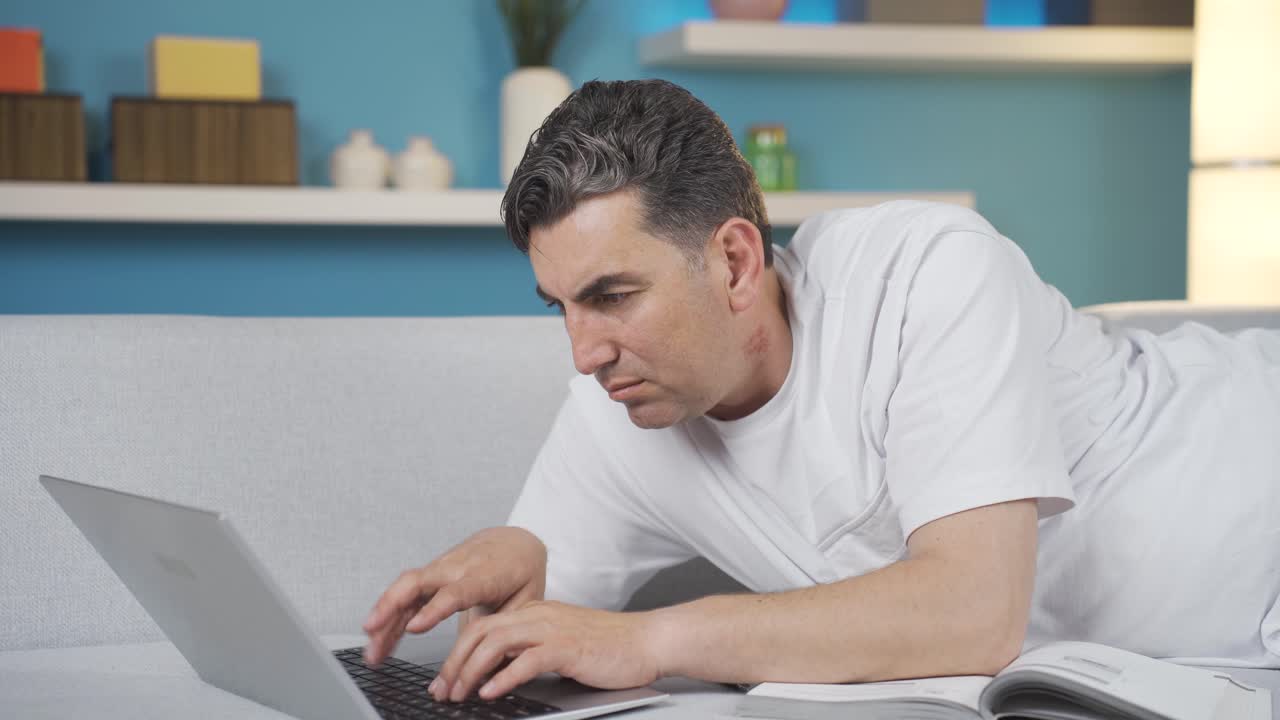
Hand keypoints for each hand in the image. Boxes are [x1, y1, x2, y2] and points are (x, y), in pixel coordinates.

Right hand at [363, 526, 545, 665]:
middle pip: (418, 582)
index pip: (455, 592)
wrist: (517, 540)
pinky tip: (380, 638)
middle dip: (391, 605)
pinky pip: (406, 592)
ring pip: (405, 587)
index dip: (434, 609)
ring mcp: (441, 568)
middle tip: (372, 631)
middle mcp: (457, 567)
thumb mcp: (526, 601)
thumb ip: (504, 631)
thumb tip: (488, 668)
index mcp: (485, 575)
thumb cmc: (522, 571)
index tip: (414, 627)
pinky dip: (390, 615)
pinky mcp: (432, 573)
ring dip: (384, 617)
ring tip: (372, 650)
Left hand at [430, 601, 662, 702]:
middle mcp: (539, 615)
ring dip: (471, 670)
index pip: (483, 626)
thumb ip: (529, 652)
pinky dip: (503, 677)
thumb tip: (496, 675)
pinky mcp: (567, 647)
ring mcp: (552, 629)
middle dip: (455, 663)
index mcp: (535, 613)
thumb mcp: (560, 645)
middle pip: (481, 632)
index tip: (445, 679)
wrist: (648, 641)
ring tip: (460, 694)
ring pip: (496, 643)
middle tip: (442, 691)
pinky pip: (526, 660)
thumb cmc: (609, 647)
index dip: (458, 653)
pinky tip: (491, 693)